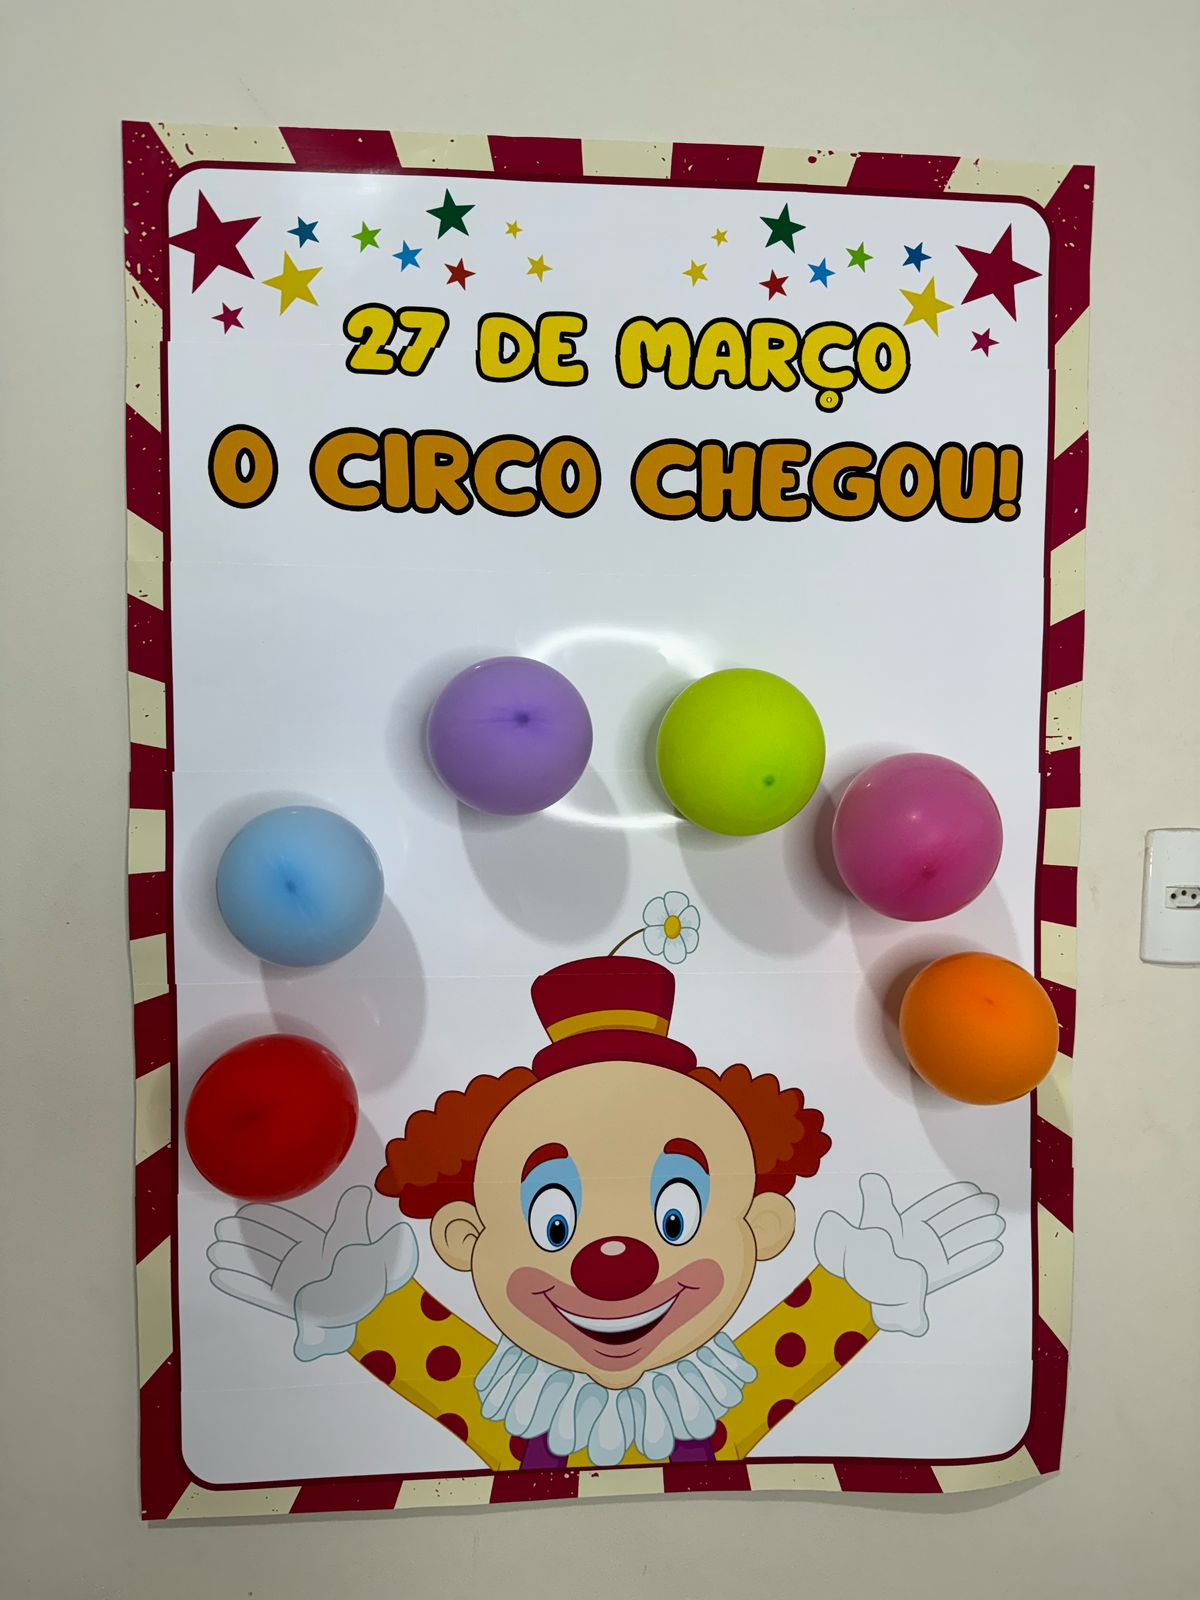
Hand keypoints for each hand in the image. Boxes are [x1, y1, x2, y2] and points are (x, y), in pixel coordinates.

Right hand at [207, 1186, 417, 1360]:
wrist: (370, 1316)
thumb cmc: (369, 1279)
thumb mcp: (362, 1245)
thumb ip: (354, 1220)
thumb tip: (361, 1193)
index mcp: (319, 1245)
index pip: (286, 1227)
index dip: (266, 1218)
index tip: (245, 1208)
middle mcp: (304, 1262)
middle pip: (267, 1245)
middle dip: (243, 1237)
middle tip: (218, 1227)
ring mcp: (294, 1283)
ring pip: (258, 1266)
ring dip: (235, 1258)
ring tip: (213, 1250)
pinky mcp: (289, 1304)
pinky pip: (258, 1292)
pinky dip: (238, 1283)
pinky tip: (220, 1276)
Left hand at [815, 1175, 1004, 1336]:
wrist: (862, 1289)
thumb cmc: (861, 1257)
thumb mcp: (870, 1224)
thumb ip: (875, 1201)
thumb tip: (870, 1179)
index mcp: (906, 1225)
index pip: (934, 1208)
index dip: (953, 1198)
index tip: (971, 1188)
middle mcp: (920, 1241)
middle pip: (952, 1223)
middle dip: (972, 1212)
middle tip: (992, 1201)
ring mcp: (929, 1258)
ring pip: (959, 1241)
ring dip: (979, 1231)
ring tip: (999, 1222)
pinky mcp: (934, 1277)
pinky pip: (960, 1264)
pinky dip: (977, 1255)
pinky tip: (994, 1247)